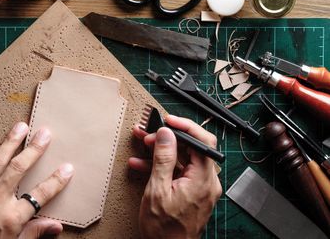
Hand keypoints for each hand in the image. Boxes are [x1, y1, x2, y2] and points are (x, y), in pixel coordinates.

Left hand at [0, 122, 73, 238]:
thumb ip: (33, 233)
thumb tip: (56, 225)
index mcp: (11, 220)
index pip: (40, 195)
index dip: (56, 181)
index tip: (67, 169)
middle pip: (18, 170)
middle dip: (34, 150)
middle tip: (45, 133)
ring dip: (10, 142)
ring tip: (20, 126)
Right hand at [129, 115, 221, 238]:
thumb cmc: (164, 230)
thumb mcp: (158, 190)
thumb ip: (163, 159)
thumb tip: (166, 134)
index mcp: (203, 180)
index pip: (203, 141)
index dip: (185, 126)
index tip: (167, 120)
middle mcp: (206, 182)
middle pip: (191, 148)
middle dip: (168, 138)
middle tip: (147, 133)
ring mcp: (200, 187)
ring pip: (182, 159)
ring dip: (161, 151)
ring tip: (140, 143)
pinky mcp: (192, 192)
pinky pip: (179, 172)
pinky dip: (162, 166)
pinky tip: (142, 164)